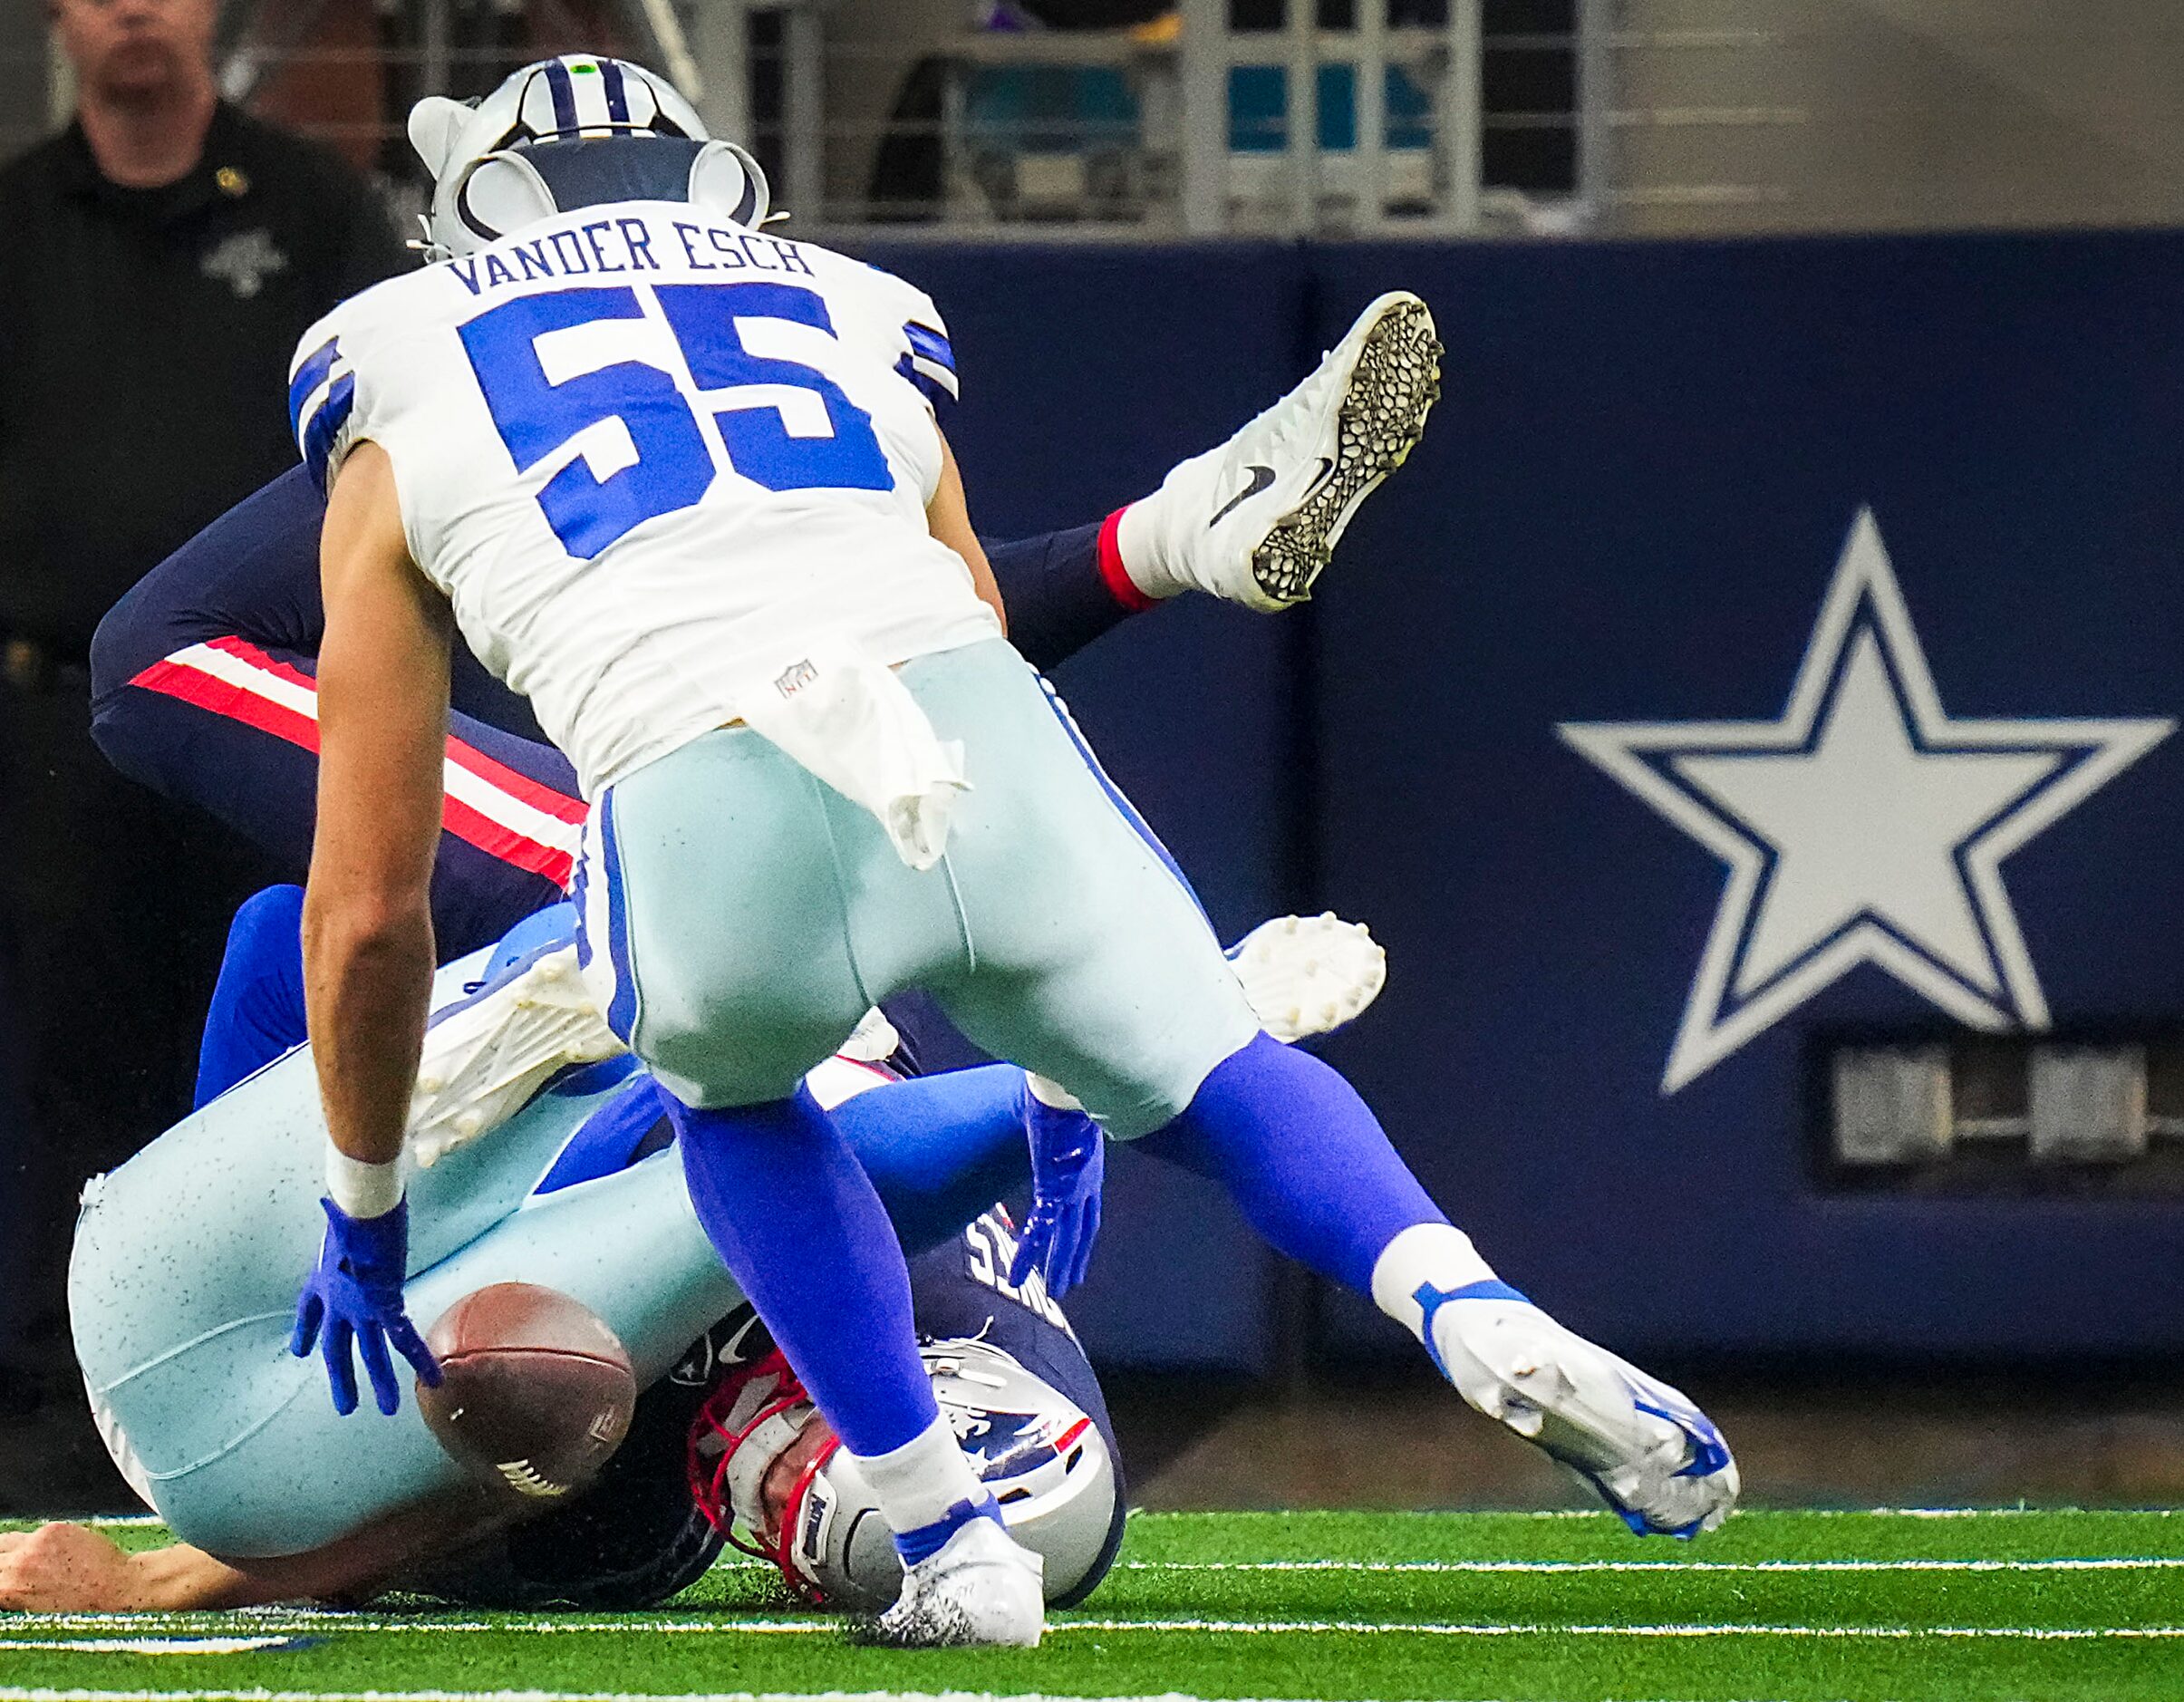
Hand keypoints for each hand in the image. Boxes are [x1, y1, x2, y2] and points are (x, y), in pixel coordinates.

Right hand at [0, 1522, 145, 1610]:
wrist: (118, 1589)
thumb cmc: (80, 1607)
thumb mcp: (32, 1609)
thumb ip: (12, 1591)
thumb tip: (5, 1581)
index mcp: (8, 1589)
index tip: (3, 1579)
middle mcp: (18, 1564)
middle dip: (1, 1561)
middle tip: (12, 1567)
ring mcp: (36, 1543)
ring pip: (8, 1540)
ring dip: (14, 1550)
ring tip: (34, 1562)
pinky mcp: (54, 1530)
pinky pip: (35, 1534)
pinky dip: (40, 1542)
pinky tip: (56, 1553)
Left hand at [291, 1197, 440, 1415]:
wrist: (360, 1215)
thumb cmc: (351, 1208)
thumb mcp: (335, 1217)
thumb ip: (333, 1215)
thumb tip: (331, 1201)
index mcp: (322, 1280)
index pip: (308, 1313)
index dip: (304, 1333)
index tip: (300, 1350)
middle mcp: (339, 1301)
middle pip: (338, 1349)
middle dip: (342, 1379)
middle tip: (345, 1407)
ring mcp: (362, 1308)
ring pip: (373, 1353)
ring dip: (381, 1382)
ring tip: (388, 1408)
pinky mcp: (386, 1308)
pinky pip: (405, 1340)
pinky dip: (420, 1360)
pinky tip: (435, 1378)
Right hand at [1009, 1076, 1103, 1298]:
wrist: (1068, 1088)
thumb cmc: (1067, 1091)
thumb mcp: (1071, 1113)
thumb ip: (1067, 1123)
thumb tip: (1060, 1111)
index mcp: (1090, 1168)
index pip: (1090, 1212)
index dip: (1086, 1236)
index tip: (1082, 1254)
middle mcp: (1085, 1185)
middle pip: (1082, 1231)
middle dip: (1074, 1259)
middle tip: (1068, 1284)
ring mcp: (1070, 1190)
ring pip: (1064, 1239)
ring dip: (1056, 1267)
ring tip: (1054, 1292)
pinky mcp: (1052, 1191)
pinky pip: (1038, 1232)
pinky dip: (1028, 1256)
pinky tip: (1018, 1276)